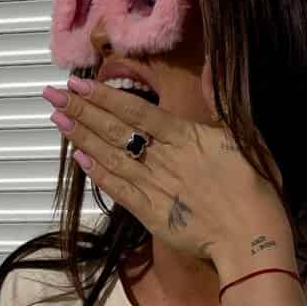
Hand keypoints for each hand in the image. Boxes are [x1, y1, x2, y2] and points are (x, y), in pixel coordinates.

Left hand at [42, 76, 287, 265]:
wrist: (251, 238)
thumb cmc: (255, 186)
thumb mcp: (246, 136)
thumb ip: (223, 100)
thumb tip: (210, 68)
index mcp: (185, 136)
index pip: (135, 110)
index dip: (103, 97)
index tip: (77, 84)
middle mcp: (163, 158)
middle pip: (115, 130)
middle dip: (81, 111)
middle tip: (51, 95)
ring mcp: (154, 186)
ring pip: (111, 157)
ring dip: (81, 138)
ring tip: (57, 120)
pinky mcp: (150, 214)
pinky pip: (118, 190)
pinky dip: (98, 174)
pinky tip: (79, 160)